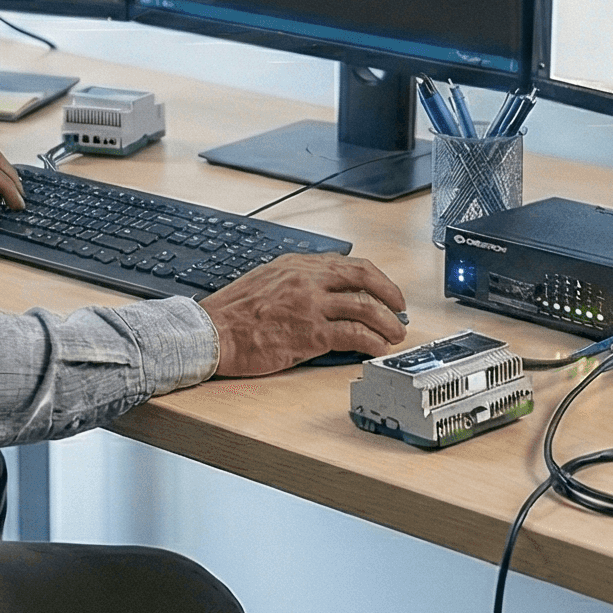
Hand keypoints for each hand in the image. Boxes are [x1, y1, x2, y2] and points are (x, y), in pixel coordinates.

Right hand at [201, 254, 408, 375]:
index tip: (385, 289)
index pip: (348, 263)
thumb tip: (322, 289)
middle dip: (390, 293)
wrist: (211, 334)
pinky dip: (372, 342)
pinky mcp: (310, 334)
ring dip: (387, 322)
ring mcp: (310, 306)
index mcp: (297, 265)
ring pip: (364, 308)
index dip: (374, 277)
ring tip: (395, 334)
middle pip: (363, 278)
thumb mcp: (266, 281)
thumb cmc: (232, 314)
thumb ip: (296, 281)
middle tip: (401, 308)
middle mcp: (307, 279)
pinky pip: (354, 335)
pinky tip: (377, 349)